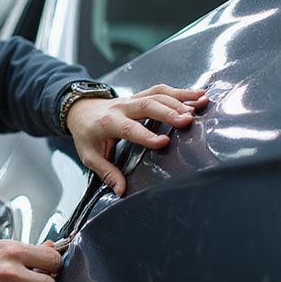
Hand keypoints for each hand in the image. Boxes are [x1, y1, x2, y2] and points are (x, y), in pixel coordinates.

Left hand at [66, 84, 208, 195]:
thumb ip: (107, 172)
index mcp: (108, 122)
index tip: (163, 142)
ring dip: (180, 98)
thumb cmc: (87, 134)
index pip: (129, 128)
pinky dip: (181, 91)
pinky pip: (161, 90)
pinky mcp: (141, 95)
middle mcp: (122, 107)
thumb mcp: (90, 156)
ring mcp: (132, 99)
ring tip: (200, 105)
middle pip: (147, 105)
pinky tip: (198, 94)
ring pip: (157, 94)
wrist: (80, 110)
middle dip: (169, 112)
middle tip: (188, 121)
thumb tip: (121, 190)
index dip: (146, 135)